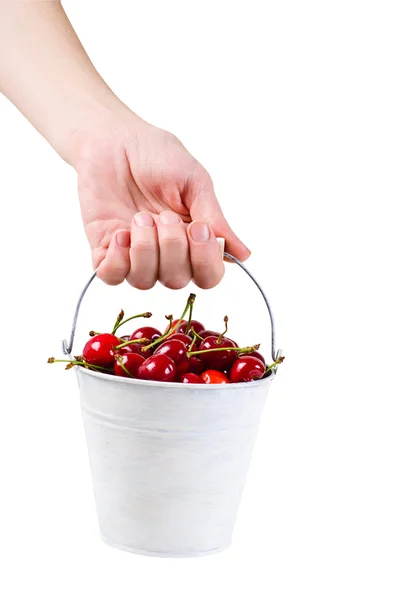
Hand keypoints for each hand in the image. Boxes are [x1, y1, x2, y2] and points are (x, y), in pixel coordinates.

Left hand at [73, 110, 249, 289]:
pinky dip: (118, 260)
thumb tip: (243, 254)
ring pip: (145, 281)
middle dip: (173, 247)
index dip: (206, 262)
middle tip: (164, 214)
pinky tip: (121, 233)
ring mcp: (134, 255)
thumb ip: (215, 219)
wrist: (113, 138)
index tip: (198, 229)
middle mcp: (165, 254)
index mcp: (192, 240)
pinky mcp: (105, 250)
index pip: (208, 276)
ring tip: (139, 217)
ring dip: (145, 249)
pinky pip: (112, 276)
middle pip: (177, 281)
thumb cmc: (156, 155)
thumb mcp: (195, 182)